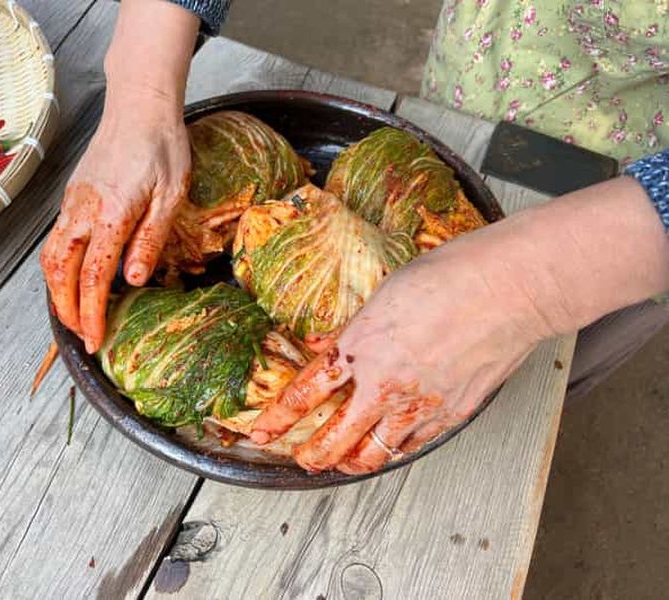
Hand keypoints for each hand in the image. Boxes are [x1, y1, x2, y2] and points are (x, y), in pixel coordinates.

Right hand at [41, 95, 190, 352]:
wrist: (139, 106)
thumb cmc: (162, 146)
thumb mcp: (171, 195)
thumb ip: (151, 240)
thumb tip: (134, 280)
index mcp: (112, 214)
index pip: (95, 277)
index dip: (93, 314)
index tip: (96, 340)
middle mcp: (83, 211)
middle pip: (60, 273)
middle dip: (68, 310)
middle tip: (82, 337)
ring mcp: (72, 202)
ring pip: (50, 257)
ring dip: (57, 292)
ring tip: (74, 315)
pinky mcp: (72, 196)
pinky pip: (55, 239)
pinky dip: (57, 268)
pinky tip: (73, 278)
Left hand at [250, 234, 551, 473]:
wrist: (507, 288)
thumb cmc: (451, 278)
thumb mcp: (384, 293)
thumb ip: (353, 327)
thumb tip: (327, 342)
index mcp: (360, 348)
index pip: (306, 393)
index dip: (279, 418)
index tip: (263, 431)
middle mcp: (384, 384)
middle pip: (334, 439)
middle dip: (311, 455)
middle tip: (302, 458)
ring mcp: (419, 405)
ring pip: (374, 453)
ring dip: (351, 462)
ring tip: (341, 463)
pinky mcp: (451, 414)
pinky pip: (414, 445)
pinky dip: (396, 450)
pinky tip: (391, 445)